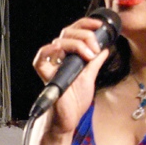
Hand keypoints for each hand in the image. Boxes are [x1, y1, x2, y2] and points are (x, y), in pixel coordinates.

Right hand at [32, 16, 112, 136]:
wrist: (69, 119)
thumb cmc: (75, 102)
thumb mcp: (90, 77)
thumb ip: (94, 62)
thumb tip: (104, 48)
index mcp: (68, 56)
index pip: (74, 31)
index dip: (86, 25)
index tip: (100, 26)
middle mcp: (58, 58)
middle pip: (67, 32)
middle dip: (85, 35)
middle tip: (96, 47)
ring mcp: (51, 65)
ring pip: (59, 41)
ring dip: (77, 43)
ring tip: (90, 55)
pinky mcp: (46, 74)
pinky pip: (42, 57)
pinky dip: (50, 49)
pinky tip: (63, 49)